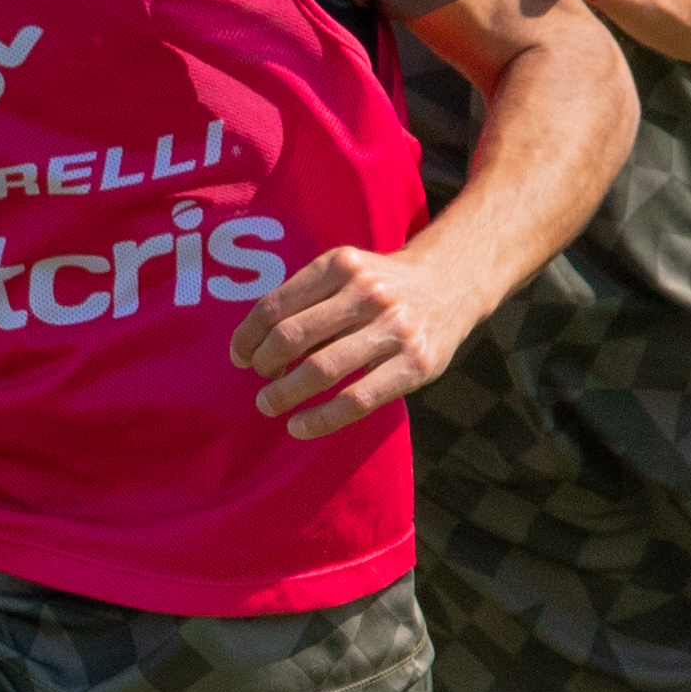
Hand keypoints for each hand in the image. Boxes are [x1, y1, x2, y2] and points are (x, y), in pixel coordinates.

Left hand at [232, 239, 489, 442]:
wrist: (450, 284)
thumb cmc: (381, 285)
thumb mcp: (347, 271)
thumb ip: (308, 298)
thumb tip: (253, 345)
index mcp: (341, 265)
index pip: (275, 305)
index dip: (247, 336)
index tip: (240, 355)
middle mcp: (366, 292)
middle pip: (292, 337)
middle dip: (264, 365)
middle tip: (259, 379)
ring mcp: (394, 328)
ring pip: (321, 370)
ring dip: (284, 394)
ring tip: (268, 404)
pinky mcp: (414, 364)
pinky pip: (356, 400)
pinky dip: (320, 419)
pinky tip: (299, 427)